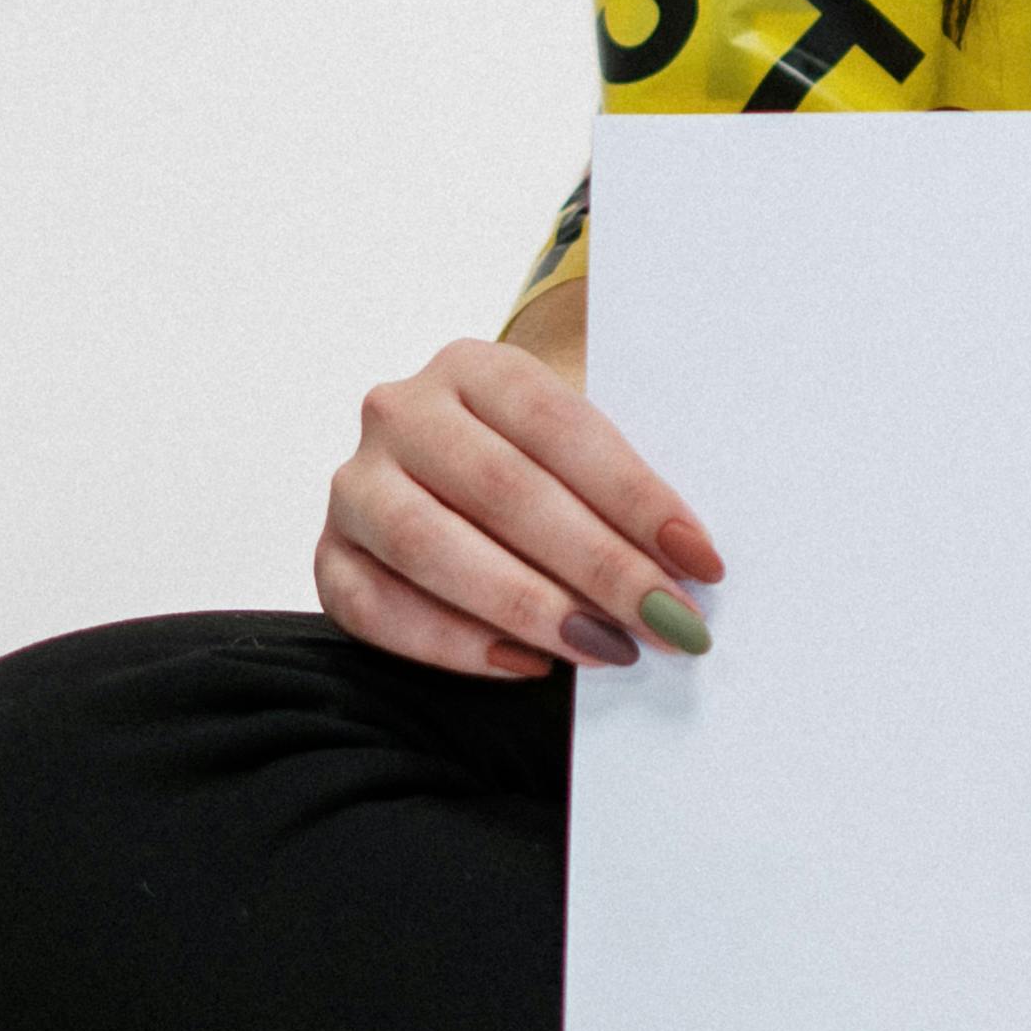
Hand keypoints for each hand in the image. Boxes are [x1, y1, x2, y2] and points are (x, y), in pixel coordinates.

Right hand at [313, 299, 725, 677]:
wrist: (449, 474)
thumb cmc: (538, 467)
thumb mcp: (576, 449)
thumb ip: (619, 490)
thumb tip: (690, 565)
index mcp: (474, 366)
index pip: (561, 427)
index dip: (635, 497)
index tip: (700, 561)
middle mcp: (401, 413)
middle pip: (501, 490)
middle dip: (595, 564)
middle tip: (664, 622)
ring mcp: (355, 485)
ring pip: (430, 546)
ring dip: (527, 607)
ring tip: (603, 648)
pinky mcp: (330, 555)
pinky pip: (375, 608)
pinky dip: (451, 644)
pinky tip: (523, 664)